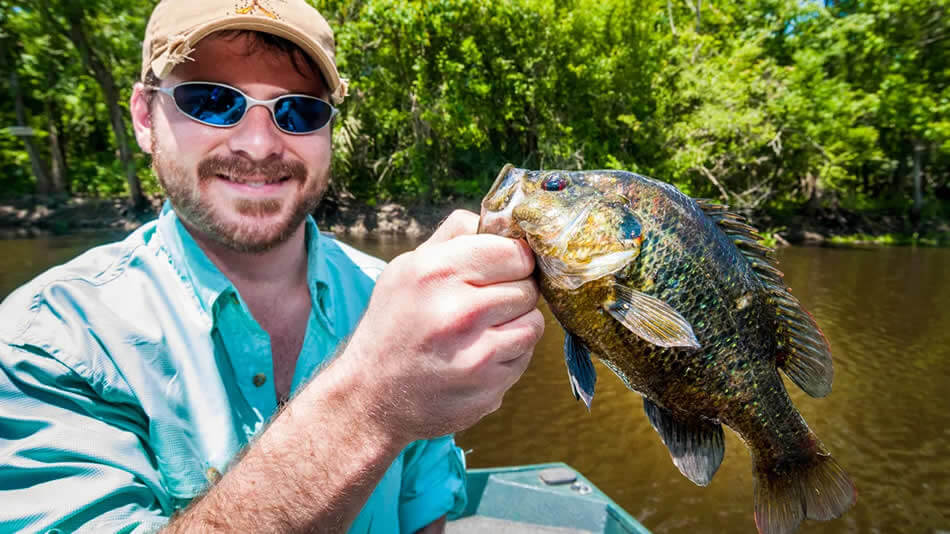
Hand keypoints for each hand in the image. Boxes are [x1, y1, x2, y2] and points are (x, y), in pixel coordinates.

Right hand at [343, 210, 543, 442]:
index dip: (514, 258)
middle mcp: (458, 311)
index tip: (504, 267)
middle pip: (528, 286)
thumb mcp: (406, 269)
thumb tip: (496, 217)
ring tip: (485, 329)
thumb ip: (452, 237)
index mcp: (436, 272)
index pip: (514, 251)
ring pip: (534, 322)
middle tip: (488, 302)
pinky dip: (510, 353)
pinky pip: (525, 356)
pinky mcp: (489, 386)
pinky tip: (480, 355)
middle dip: (515, 291)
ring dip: (517, 323)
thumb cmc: (393, 324)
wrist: (371, 396)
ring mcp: (477, 353)